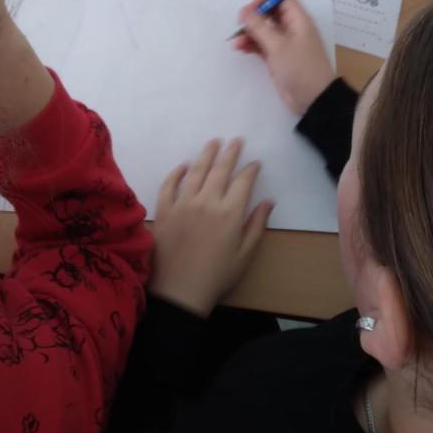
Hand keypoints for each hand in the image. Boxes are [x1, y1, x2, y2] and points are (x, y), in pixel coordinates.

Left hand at [150, 139, 272, 316]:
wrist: (180, 292)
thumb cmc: (217, 276)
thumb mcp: (245, 254)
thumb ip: (256, 225)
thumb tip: (268, 202)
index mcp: (230, 213)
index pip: (243, 182)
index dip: (251, 170)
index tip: (256, 163)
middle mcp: (207, 202)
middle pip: (220, 170)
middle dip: (230, 153)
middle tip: (236, 140)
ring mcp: (183, 204)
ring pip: (195, 171)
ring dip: (206, 155)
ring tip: (213, 143)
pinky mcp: (164, 211)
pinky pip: (169, 185)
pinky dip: (176, 173)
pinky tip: (183, 165)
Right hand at [233, 0, 336, 115]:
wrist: (313, 99)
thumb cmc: (300, 67)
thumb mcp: (278, 46)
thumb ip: (259, 27)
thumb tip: (244, 11)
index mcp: (299, 20)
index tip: (249, 8)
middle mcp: (292, 28)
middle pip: (270, 13)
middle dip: (254, 17)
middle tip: (239, 24)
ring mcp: (284, 43)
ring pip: (264, 30)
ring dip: (249, 33)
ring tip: (236, 42)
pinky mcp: (278, 57)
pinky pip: (262, 44)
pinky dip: (251, 45)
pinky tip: (241, 48)